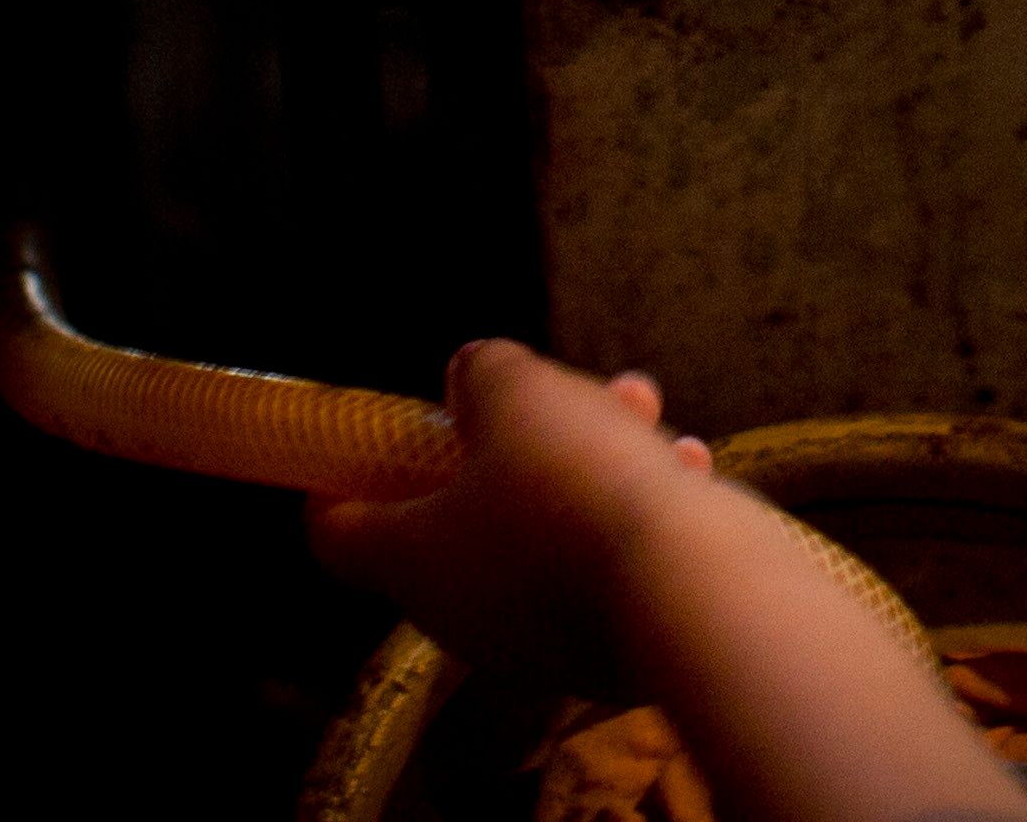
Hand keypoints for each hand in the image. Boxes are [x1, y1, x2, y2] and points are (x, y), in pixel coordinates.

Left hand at [306, 341, 714, 684]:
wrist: (689, 589)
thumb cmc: (574, 487)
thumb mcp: (520, 397)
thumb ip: (484, 376)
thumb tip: (471, 380)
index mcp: (413, 562)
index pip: (337, 533)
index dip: (337, 481)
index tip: (357, 442)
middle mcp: (464, 615)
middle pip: (461, 512)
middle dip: (511, 437)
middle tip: (556, 393)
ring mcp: (540, 641)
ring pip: (545, 526)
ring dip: (587, 457)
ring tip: (638, 407)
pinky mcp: (608, 649)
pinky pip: (604, 561)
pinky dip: (632, 509)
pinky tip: (683, 466)